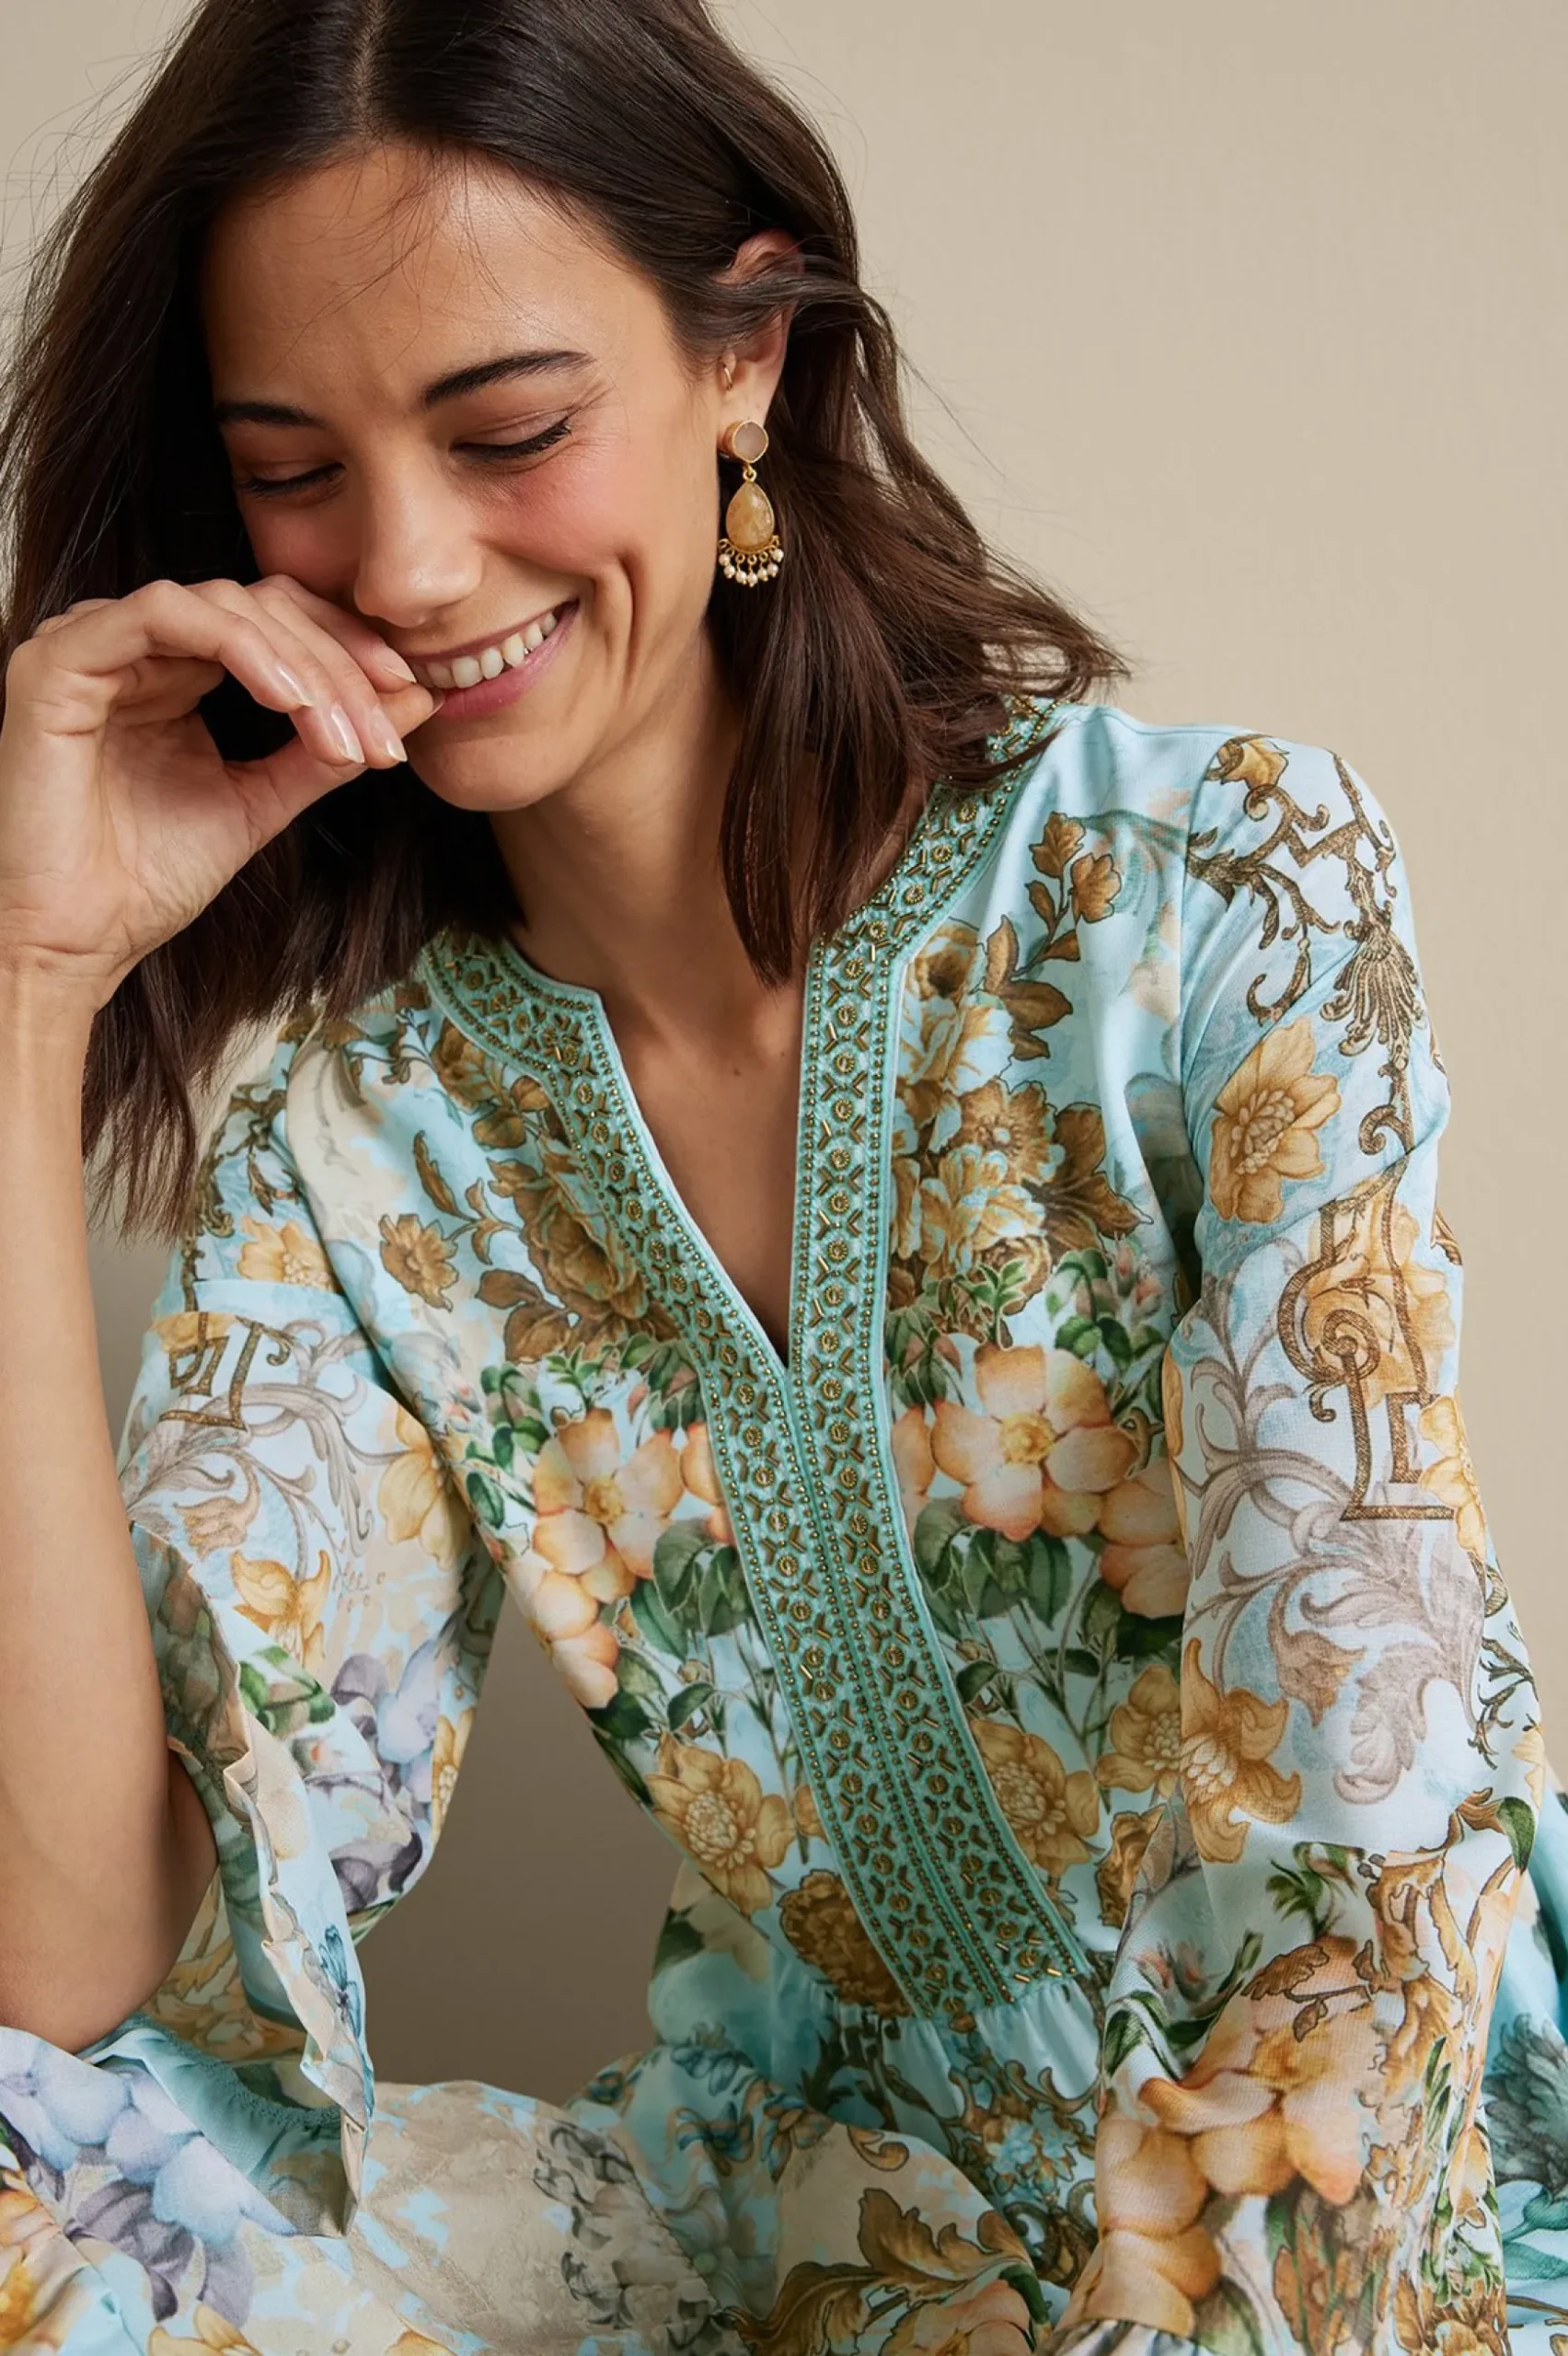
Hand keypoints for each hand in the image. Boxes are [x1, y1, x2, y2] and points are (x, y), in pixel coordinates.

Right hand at [0, 573, 440, 1010]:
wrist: (76, 942)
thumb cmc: (147, 881)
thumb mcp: (261, 802)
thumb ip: (326, 750)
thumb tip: (417, 697)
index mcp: (174, 670)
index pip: (275, 620)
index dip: (347, 648)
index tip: (408, 698)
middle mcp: (132, 646)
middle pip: (259, 604)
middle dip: (338, 663)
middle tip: (385, 730)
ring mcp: (90, 644)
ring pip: (221, 603)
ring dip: (301, 662)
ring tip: (342, 729)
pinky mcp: (59, 660)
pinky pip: (163, 615)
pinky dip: (240, 648)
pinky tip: (290, 701)